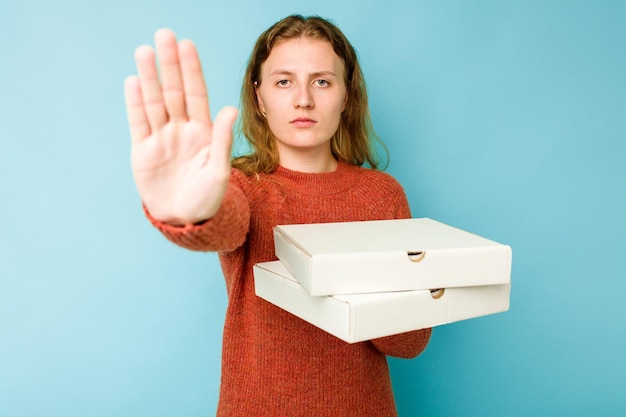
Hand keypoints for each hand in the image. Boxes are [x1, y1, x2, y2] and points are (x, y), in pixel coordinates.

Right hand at [124, 29, 237, 224]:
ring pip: (154, 101)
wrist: (184, 220)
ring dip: (149, 77)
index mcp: (203, 132)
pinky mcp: (143, 150)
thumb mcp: (218, 171)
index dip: (192, 70)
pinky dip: (135, 103)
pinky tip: (134, 82)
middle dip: (169, 64)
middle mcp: (181, 129)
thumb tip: (230, 109)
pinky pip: (138, 122)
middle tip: (164, 35)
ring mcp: (161, 138)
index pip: (197, 94)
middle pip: (174, 91)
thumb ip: (222, 140)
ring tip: (145, 51)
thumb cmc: (207, 198)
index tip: (188, 45)